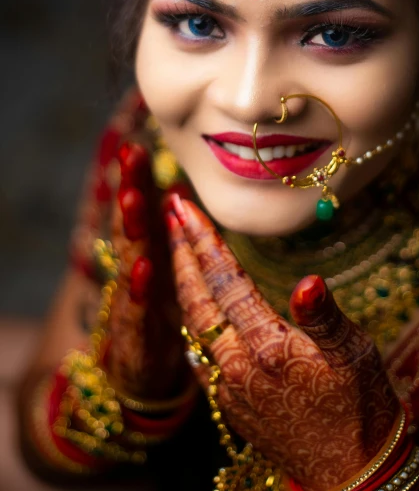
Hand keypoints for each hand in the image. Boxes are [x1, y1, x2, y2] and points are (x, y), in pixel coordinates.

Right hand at [107, 142, 186, 399]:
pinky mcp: (135, 337)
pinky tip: (145, 268)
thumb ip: (167, 236)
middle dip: (131, 190)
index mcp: (146, 255)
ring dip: (132, 231)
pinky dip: (140, 289)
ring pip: (130, 262)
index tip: (138, 147)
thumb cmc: (157, 318)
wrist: (139, 381)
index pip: (142, 213)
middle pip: (132, 227)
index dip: (139, 181)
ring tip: (133, 200)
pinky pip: (138, 311)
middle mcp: (134, 273)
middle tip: (132, 156)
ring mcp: (131, 304)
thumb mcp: (164, 274)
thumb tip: (177, 193)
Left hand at [170, 197, 399, 490]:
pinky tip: (190, 313)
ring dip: (183, 284)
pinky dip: (190, 325)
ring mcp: (229, 389)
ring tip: (177, 251)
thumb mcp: (353, 353)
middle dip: (182, 252)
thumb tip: (308, 280)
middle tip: (170, 212)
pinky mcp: (230, 406)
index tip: (185, 208)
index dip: (205, 241)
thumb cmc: (361, 406)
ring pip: (193, 326)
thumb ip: (323, 315)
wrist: (352, 472)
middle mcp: (238, 367)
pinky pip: (199, 357)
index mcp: (267, 346)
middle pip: (198, 299)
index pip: (227, 281)